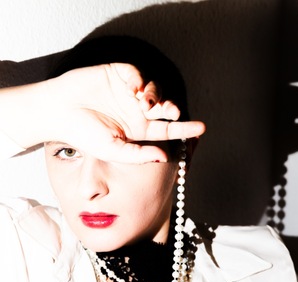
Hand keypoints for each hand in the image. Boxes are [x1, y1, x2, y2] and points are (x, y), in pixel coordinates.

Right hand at [42, 63, 205, 162]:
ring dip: (155, 95)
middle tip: (173, 112)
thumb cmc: (84, 135)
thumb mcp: (114, 151)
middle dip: (171, 108)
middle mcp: (136, 111)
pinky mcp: (118, 74)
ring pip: (154, 89)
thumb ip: (139, 155)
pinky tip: (133, 88)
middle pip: (164, 108)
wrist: (59, 112)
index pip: (167, 130)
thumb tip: (164, 156)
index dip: (184, 129)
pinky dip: (139, 79)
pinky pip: (136, 74)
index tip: (201, 129)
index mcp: (138, 130)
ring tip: (145, 101)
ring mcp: (128, 92)